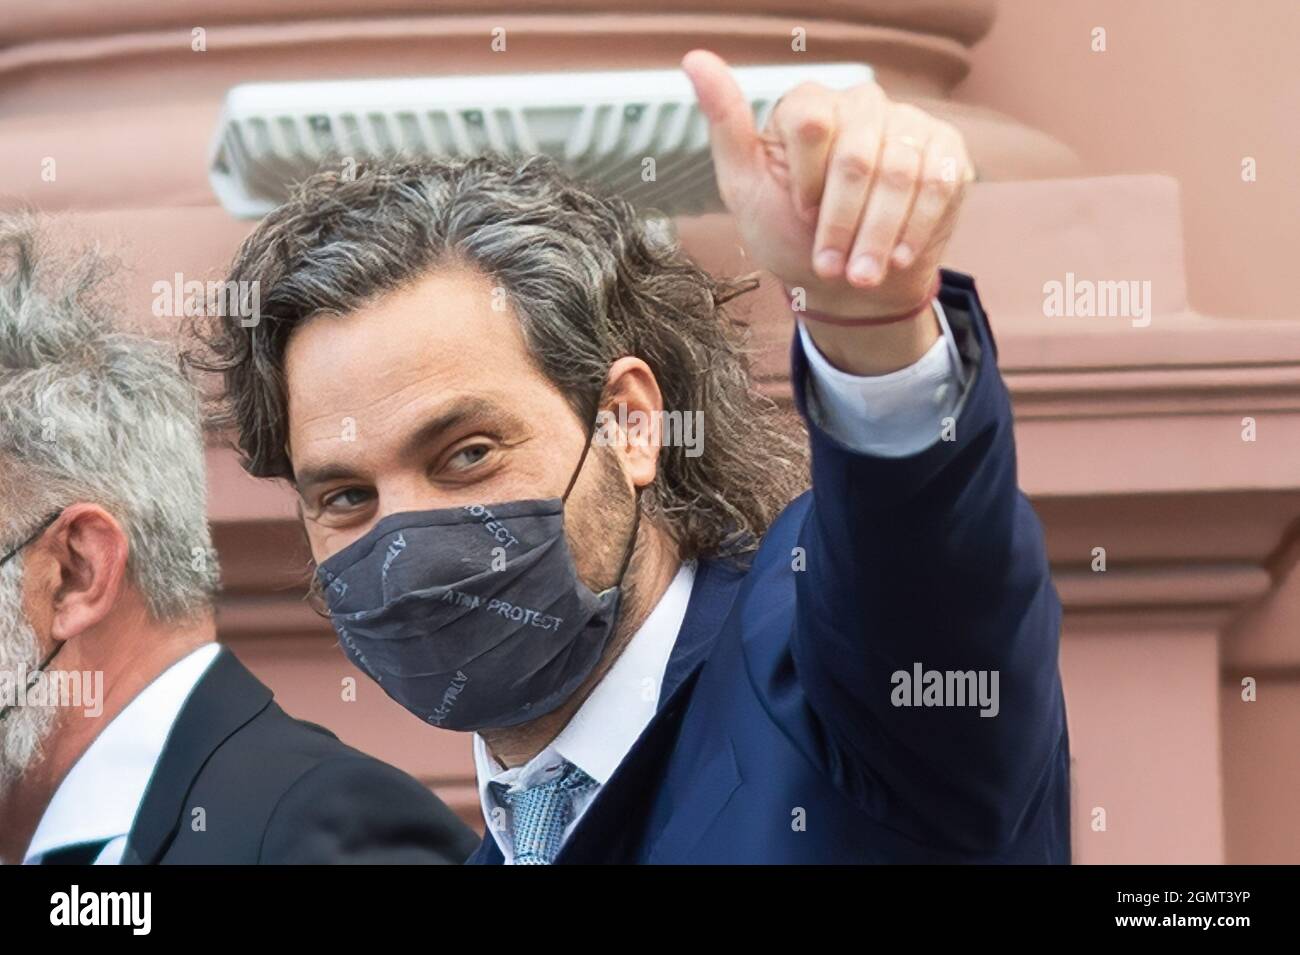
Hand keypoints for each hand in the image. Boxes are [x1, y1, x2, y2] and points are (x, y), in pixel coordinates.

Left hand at [682, 49, 973, 320]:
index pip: (811, 122)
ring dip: (878, 235)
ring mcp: (908, 124)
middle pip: (856, 156)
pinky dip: (916, 229)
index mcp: (808, 104)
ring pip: (900, 173)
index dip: (807, 181)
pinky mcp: (947, 151)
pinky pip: (939, 183)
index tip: (800, 216)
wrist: (847, 283)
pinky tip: (899, 257)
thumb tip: (696, 60)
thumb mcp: (745, 188)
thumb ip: (726, 126)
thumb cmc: (791, 233)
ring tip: (862, 275)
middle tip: (832, 267)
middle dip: (842, 223)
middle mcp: (861, 103)